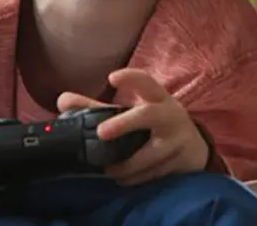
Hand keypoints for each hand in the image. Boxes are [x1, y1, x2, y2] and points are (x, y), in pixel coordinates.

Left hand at [57, 68, 209, 185]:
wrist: (193, 146)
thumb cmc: (155, 124)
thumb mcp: (134, 111)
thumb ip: (97, 108)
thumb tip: (63, 100)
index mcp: (158, 98)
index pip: (147, 83)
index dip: (132, 78)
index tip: (112, 77)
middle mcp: (170, 115)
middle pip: (149, 115)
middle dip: (125, 123)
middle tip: (101, 132)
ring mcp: (178, 139)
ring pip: (150, 153)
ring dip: (126, 164)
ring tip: (108, 169)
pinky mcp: (181, 160)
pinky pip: (154, 173)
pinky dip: (136, 178)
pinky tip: (124, 178)